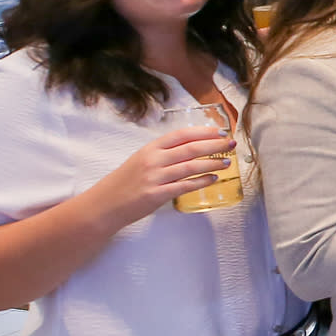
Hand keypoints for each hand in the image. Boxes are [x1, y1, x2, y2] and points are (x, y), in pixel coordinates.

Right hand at [93, 126, 234, 223]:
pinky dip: (201, 181)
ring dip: (212, 163)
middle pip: (190, 148)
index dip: (202, 132)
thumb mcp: (141, 160)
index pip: (181, 135)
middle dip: (214, 145)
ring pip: (190, 166)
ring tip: (226, 162)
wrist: (105, 204)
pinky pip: (185, 186)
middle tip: (230, 144)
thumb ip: (163, 154)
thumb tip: (191, 147)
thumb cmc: (125, 182)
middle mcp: (153, 160)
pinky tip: (213, 178)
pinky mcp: (157, 195)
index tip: (219, 131)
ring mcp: (155, 177)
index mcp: (150, 149)